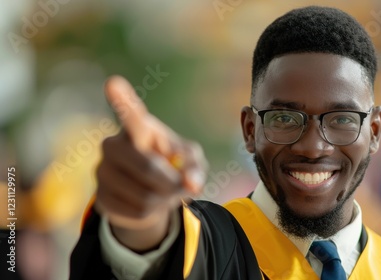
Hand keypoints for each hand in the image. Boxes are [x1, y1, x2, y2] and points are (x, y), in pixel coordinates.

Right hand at [95, 75, 206, 250]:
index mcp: (138, 129)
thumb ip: (196, 167)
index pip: (129, 113)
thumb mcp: (191, 162)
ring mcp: (103, 172)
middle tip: (180, 185)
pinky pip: (136, 212)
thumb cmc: (174, 167)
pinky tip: (150, 204)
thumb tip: (192, 184)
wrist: (152, 194)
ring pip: (144, 194)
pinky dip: (153, 213)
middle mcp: (113, 146)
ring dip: (164, 199)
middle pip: (146, 166)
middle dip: (170, 181)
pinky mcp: (101, 199)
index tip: (113, 83)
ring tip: (165, 193)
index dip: (122, 100)